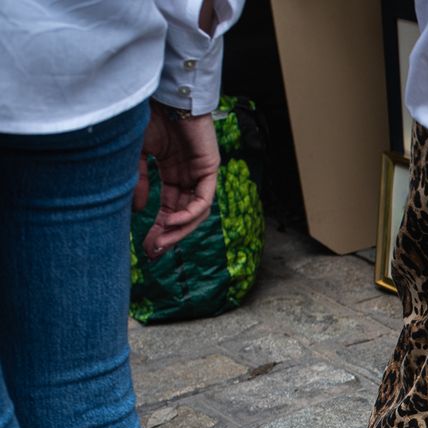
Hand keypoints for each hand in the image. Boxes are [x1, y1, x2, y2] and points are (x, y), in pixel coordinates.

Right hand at [135, 103, 220, 258]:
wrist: (162, 94)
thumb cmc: (148, 117)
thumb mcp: (136, 154)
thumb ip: (138, 181)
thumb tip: (136, 211)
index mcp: (172, 173)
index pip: (169, 208)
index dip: (159, 228)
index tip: (146, 246)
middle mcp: (188, 176)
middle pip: (183, 215)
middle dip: (169, 235)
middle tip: (153, 252)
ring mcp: (200, 172)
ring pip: (195, 212)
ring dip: (179, 229)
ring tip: (161, 242)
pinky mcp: (210, 167)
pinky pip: (204, 199)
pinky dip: (190, 212)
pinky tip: (172, 220)